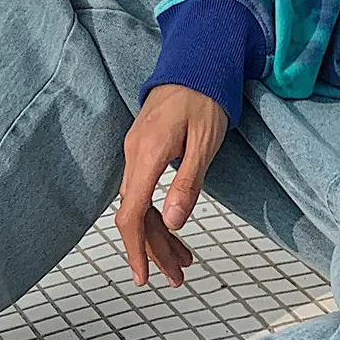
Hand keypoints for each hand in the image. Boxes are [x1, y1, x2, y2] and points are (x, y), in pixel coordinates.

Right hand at [116, 84, 227, 287]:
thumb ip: (188, 182)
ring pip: (141, 206)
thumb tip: (175, 222)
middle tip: (177, 278)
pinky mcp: (144, 151)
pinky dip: (160, 214)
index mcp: (148, 154)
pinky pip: (145, 191)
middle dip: (154, 250)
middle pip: (136, 215)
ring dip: (159, 235)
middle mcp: (134, 155)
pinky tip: (173, 229)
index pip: (133, 213)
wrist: (196, 62)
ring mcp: (137, 153)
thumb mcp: (206, 141)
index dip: (136, 248)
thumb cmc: (205, 97)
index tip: (143, 277)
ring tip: (182, 262)